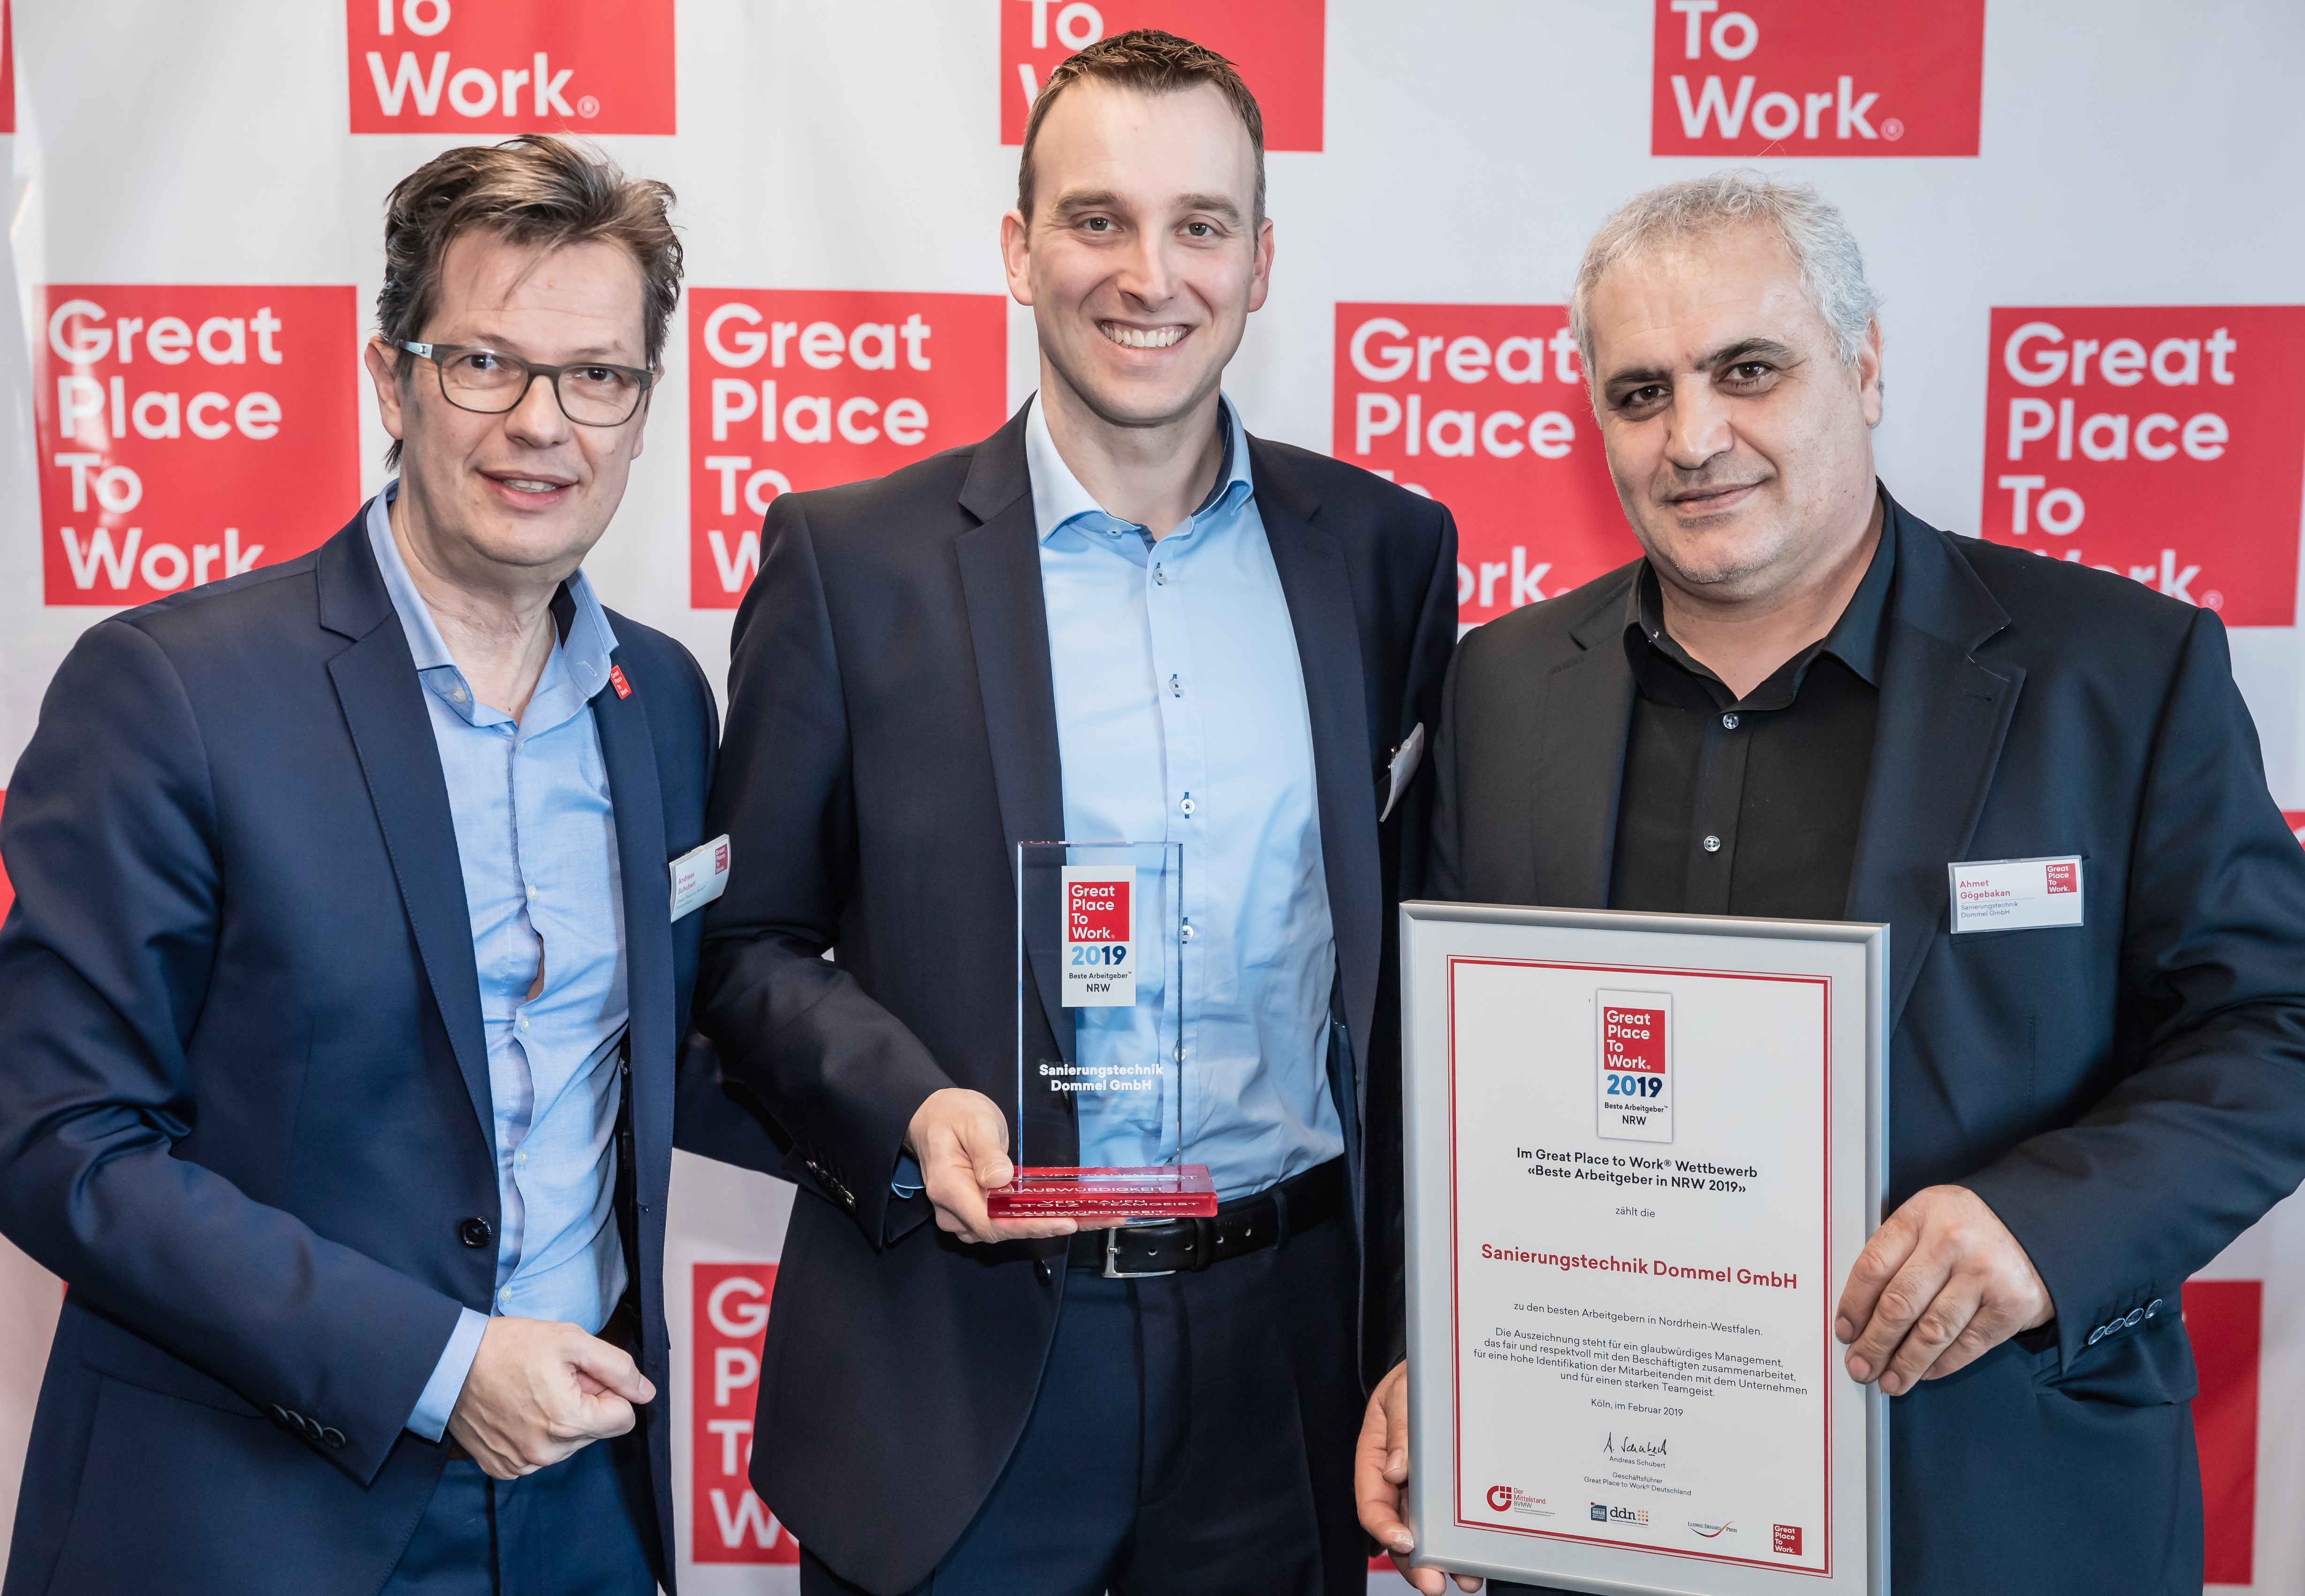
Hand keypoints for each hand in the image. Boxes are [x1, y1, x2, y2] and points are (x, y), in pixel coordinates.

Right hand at [445, 1316, 656, 1479]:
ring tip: (532, 1391)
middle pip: (596, 1431)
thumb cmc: (509, 1346)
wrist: (449, 1363)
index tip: (583, 1375)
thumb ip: (617, 1366)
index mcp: (569, 1422)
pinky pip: (540, 1454)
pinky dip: (536, 1433)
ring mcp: (523, 1464)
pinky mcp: (503, 1468)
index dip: (609, 1391)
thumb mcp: (571, 1340)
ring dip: (561, 1419)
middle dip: (585, 1404)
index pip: (624, 1418)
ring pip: (570, 1444)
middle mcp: (547, 1452)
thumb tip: (646, 1393)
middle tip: (553, 1379)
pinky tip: (517, 1409)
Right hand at [905, 1087, 1082, 1244]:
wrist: (934, 1116)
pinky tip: (1065, 1212)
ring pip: (1005, 1229)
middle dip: (1046, 1227)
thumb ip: (986, 1151)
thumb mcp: (974, 1122)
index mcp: (949, 1187)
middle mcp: (952, 1210)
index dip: (1028, 1226)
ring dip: (1044, 1224)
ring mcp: (962, 1214)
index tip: (1063, 1222)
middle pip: (1001, 1231)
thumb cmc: (953, 1115)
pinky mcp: (975, 1210)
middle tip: (1094, 1219)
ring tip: (1089, 1216)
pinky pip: (1004, 1221)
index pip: (990, 1222)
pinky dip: (1033, 1218)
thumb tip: (999, 1179)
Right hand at [1355, 1361, 1482, 1593]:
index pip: (1371, 1501)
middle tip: (1435, 1583)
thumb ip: (1398, 1428)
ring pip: (1427, 1532)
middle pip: (1399, 1529)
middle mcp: (1396, 1479)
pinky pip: (1452, 1520)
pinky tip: (1479, 1559)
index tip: (1404, 1543)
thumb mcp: (1401, 1393)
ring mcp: (1422, 1488)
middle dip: (1416, 1561)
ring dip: (1444, 1560)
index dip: (1384, 1527)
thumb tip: (1395, 1471)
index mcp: (1374, 1457)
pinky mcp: (1448, 1490)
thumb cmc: (1414, 1377)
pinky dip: (1463, 1542)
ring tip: (1468, 1579)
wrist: (1440, 1366)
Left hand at [1836, 1184, 2052, 1394]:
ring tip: (1890, 1381)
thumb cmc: (1971, 1226)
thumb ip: (1896, 1252)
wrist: (2041, 1224)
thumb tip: (1859, 1310)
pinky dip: (1943, 1364)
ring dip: (1906, 1363)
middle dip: (1875, 1343)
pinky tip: (1925, 1372)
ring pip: (1933, 1331)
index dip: (1853, 1306)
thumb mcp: (1928, 1218)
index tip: (1845, 1330)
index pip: (1873, 1267)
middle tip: (1860, 1366)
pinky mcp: (2012, 1305)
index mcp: (1921, 1215)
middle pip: (1899, 1304)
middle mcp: (1952, 1242)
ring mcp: (1985, 1274)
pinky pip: (1968, 1344)